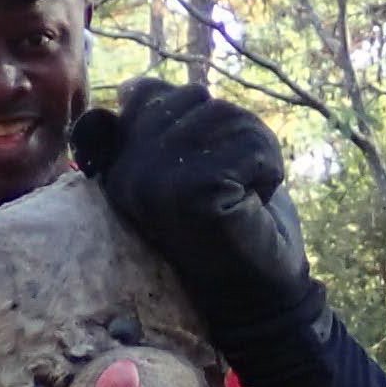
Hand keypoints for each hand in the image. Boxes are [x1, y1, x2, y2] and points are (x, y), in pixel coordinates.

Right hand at [70, 81, 327, 369]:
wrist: (258, 300)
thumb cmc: (234, 227)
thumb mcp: (193, 165)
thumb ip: (164, 127)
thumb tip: (133, 86)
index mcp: (117, 167)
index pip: (149, 92)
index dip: (194, 117)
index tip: (206, 169)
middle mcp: (125, 174)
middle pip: (193, 98)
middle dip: (232, 134)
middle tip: (232, 185)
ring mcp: (153, 184)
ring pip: (225, 116)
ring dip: (254, 152)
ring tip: (244, 195)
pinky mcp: (192, 193)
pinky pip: (250, 145)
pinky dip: (268, 170)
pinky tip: (253, 204)